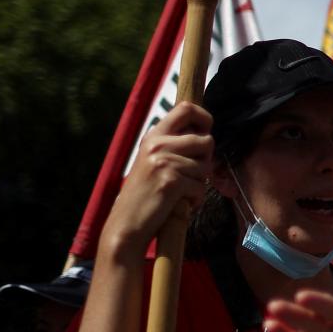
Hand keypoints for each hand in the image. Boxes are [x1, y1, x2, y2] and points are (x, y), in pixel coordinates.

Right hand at [102, 102, 213, 256]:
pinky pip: (201, 188)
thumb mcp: (154, 161)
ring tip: (179, 192)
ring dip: (198, 184)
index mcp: (153, 136)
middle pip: (206, 140)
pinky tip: (178, 204)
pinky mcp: (172, 181)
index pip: (185, 108)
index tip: (206, 131)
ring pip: (206, 167)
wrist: (126, 223)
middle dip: (206, 160)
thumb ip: (174, 145)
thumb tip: (205, 134)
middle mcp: (157, 145)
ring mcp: (164, 162)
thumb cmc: (145, 194)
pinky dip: (195, 200)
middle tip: (191, 175)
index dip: (204, 117)